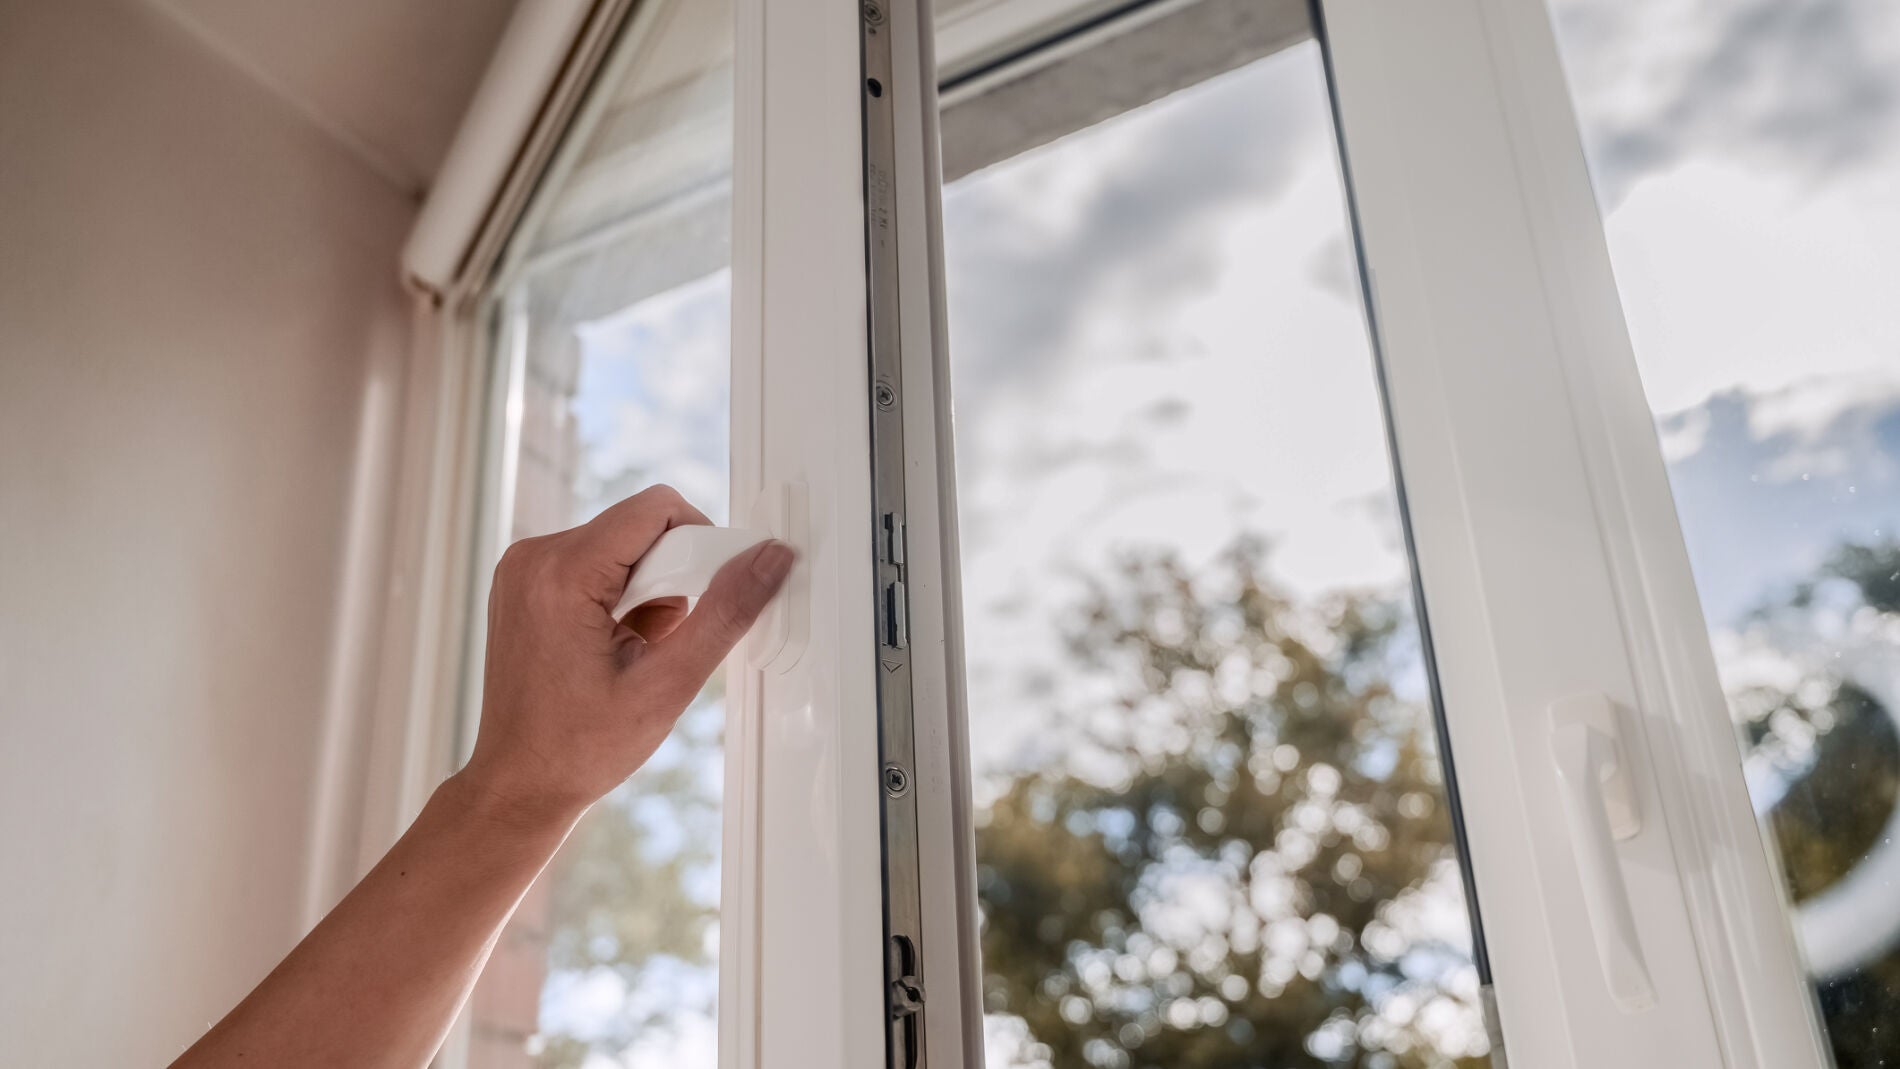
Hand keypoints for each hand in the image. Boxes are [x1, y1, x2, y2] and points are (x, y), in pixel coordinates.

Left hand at [460, 485, 792, 822]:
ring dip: (648, 592)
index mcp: (559, 574)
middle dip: (671, 578)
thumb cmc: (579, 747)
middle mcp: (532, 557)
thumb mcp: (668, 684)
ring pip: (623, 545)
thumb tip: (769, 558)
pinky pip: (597, 561)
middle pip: (640, 526)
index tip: (707, 599)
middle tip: (663, 642)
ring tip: (634, 652)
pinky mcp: (527, 581)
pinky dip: (622, 596)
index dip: (700, 545)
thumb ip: (725, 613)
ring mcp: (523, 567)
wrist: (520, 783)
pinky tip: (614, 647)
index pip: (657, 509)